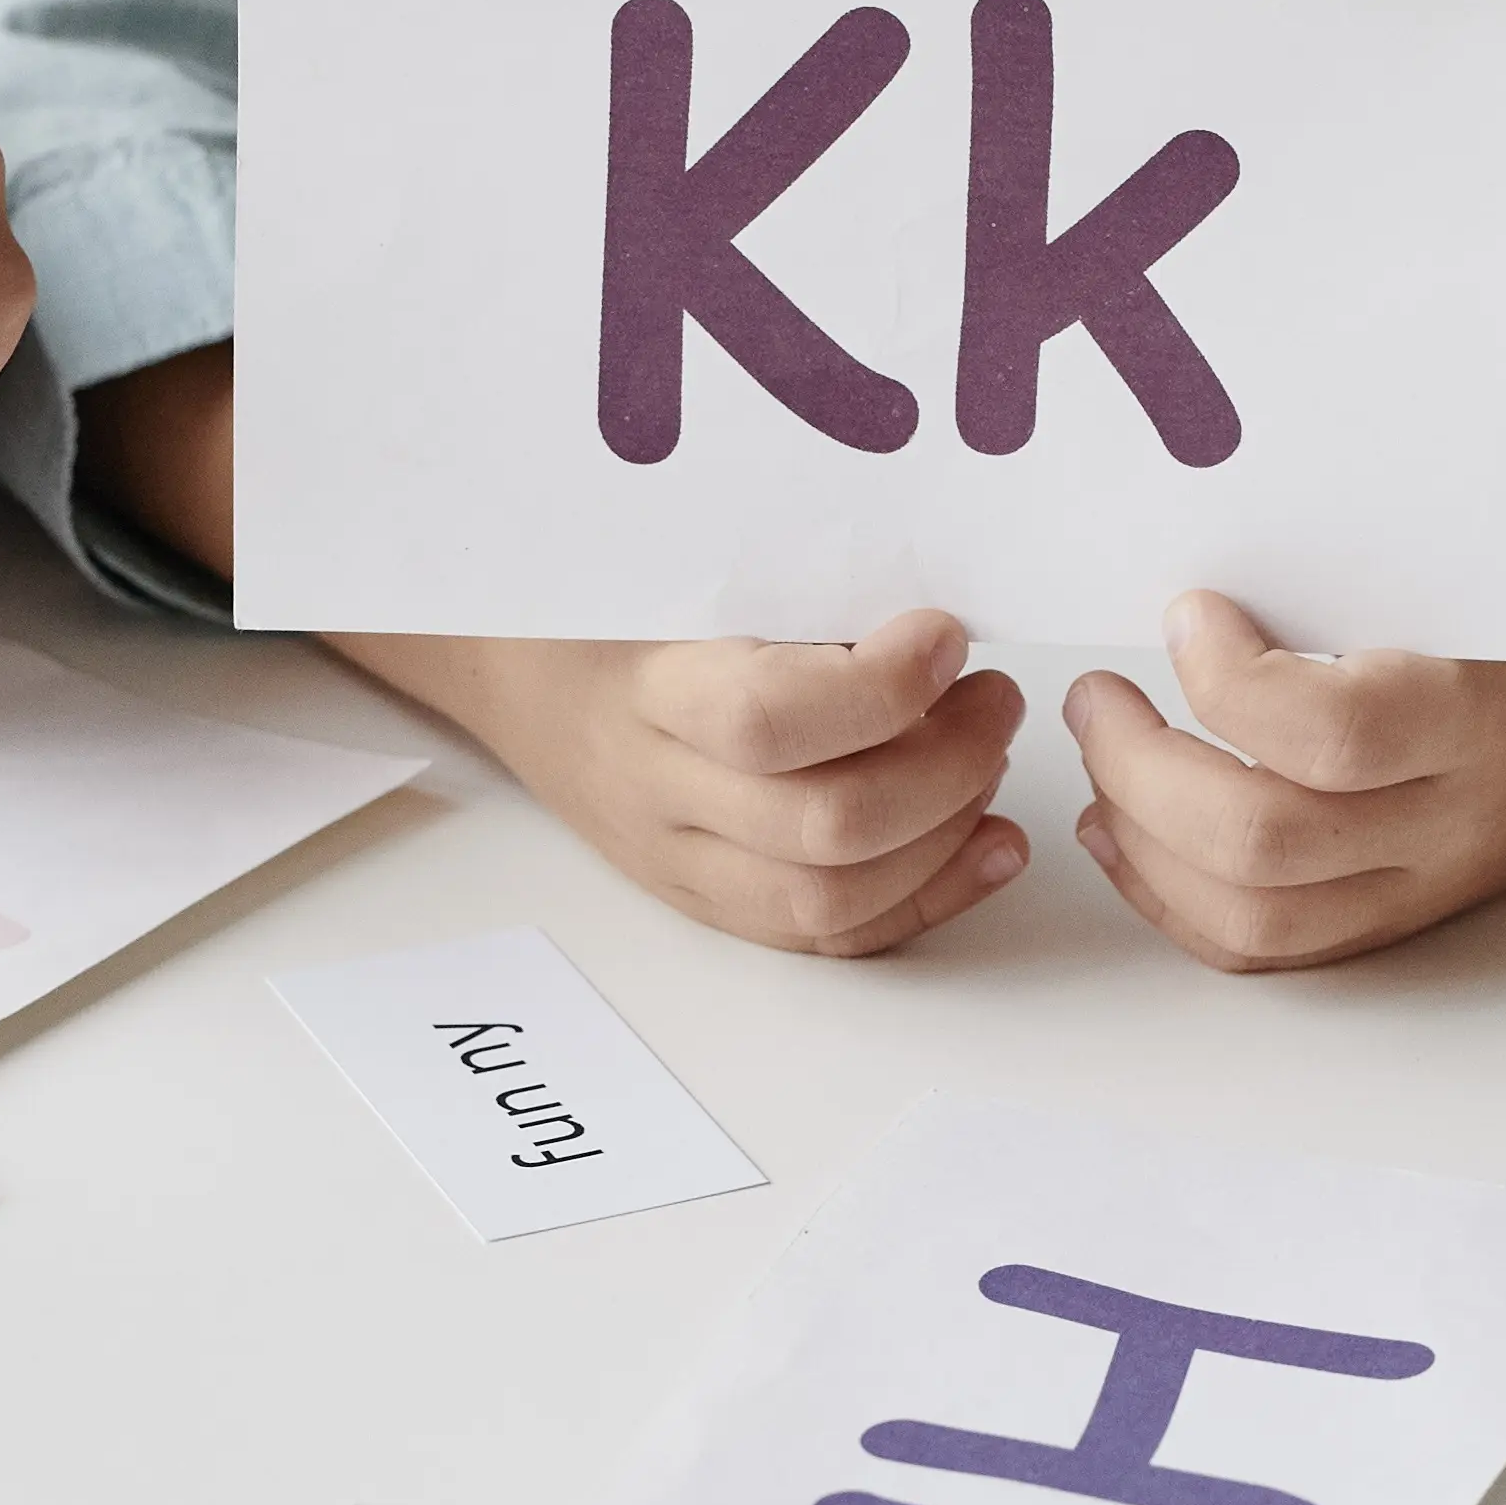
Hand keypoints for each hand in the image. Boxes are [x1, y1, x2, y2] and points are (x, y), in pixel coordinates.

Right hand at [334, 610, 1033, 955]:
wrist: (514, 671)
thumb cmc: (612, 600)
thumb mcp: (682, 567)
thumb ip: (798, 593)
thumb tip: (941, 628)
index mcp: (644, 691)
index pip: (770, 720)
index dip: (884, 687)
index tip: (944, 634)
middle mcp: (659, 795)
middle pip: (824, 828)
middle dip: (946, 765)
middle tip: (991, 697)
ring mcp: (683, 864)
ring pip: (834, 899)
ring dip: (946, 833)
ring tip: (989, 755)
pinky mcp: (712, 903)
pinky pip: (830, 937)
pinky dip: (930, 896)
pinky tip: (990, 842)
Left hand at [1066, 594, 1505, 970]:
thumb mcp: (1473, 551)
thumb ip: (1343, 572)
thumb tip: (1180, 577)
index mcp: (1486, 708)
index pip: (1335, 733)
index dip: (1229, 680)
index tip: (1188, 610)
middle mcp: (1460, 817)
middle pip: (1268, 843)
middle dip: (1143, 770)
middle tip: (1096, 696)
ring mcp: (1433, 880)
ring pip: (1257, 917)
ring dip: (1144, 844)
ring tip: (1102, 762)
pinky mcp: (1408, 913)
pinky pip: (1272, 947)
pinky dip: (1174, 900)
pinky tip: (1124, 833)